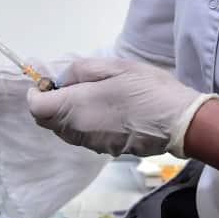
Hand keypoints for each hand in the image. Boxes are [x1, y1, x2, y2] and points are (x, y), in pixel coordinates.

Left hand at [27, 57, 218, 157]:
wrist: (181, 122)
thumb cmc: (147, 89)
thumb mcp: (113, 67)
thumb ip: (80, 71)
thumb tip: (63, 81)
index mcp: (75, 108)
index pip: (37, 109)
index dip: (37, 94)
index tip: (46, 83)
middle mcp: (78, 131)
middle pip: (48, 122)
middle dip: (50, 104)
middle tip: (69, 86)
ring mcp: (92, 144)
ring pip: (65, 131)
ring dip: (67, 115)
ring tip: (90, 96)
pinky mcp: (107, 151)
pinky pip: (83, 138)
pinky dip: (83, 125)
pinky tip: (104, 111)